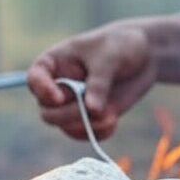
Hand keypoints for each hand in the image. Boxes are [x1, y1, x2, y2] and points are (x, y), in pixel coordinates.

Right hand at [27, 23, 158, 140]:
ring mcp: (72, 104)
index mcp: (54, 63)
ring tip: (110, 117)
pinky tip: (113, 121)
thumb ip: (99, 83)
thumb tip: (92, 111)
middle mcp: (58, 86)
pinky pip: (84, 134)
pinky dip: (98, 132)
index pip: (34, 80)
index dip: (42, 91)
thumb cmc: (122, 45)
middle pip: (48, 112)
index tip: (60, 97)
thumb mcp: (111, 58)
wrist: (144, 56)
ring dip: (86, 126)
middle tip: (94, 110)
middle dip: (69, 115)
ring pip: (65, 126)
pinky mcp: (89, 117)